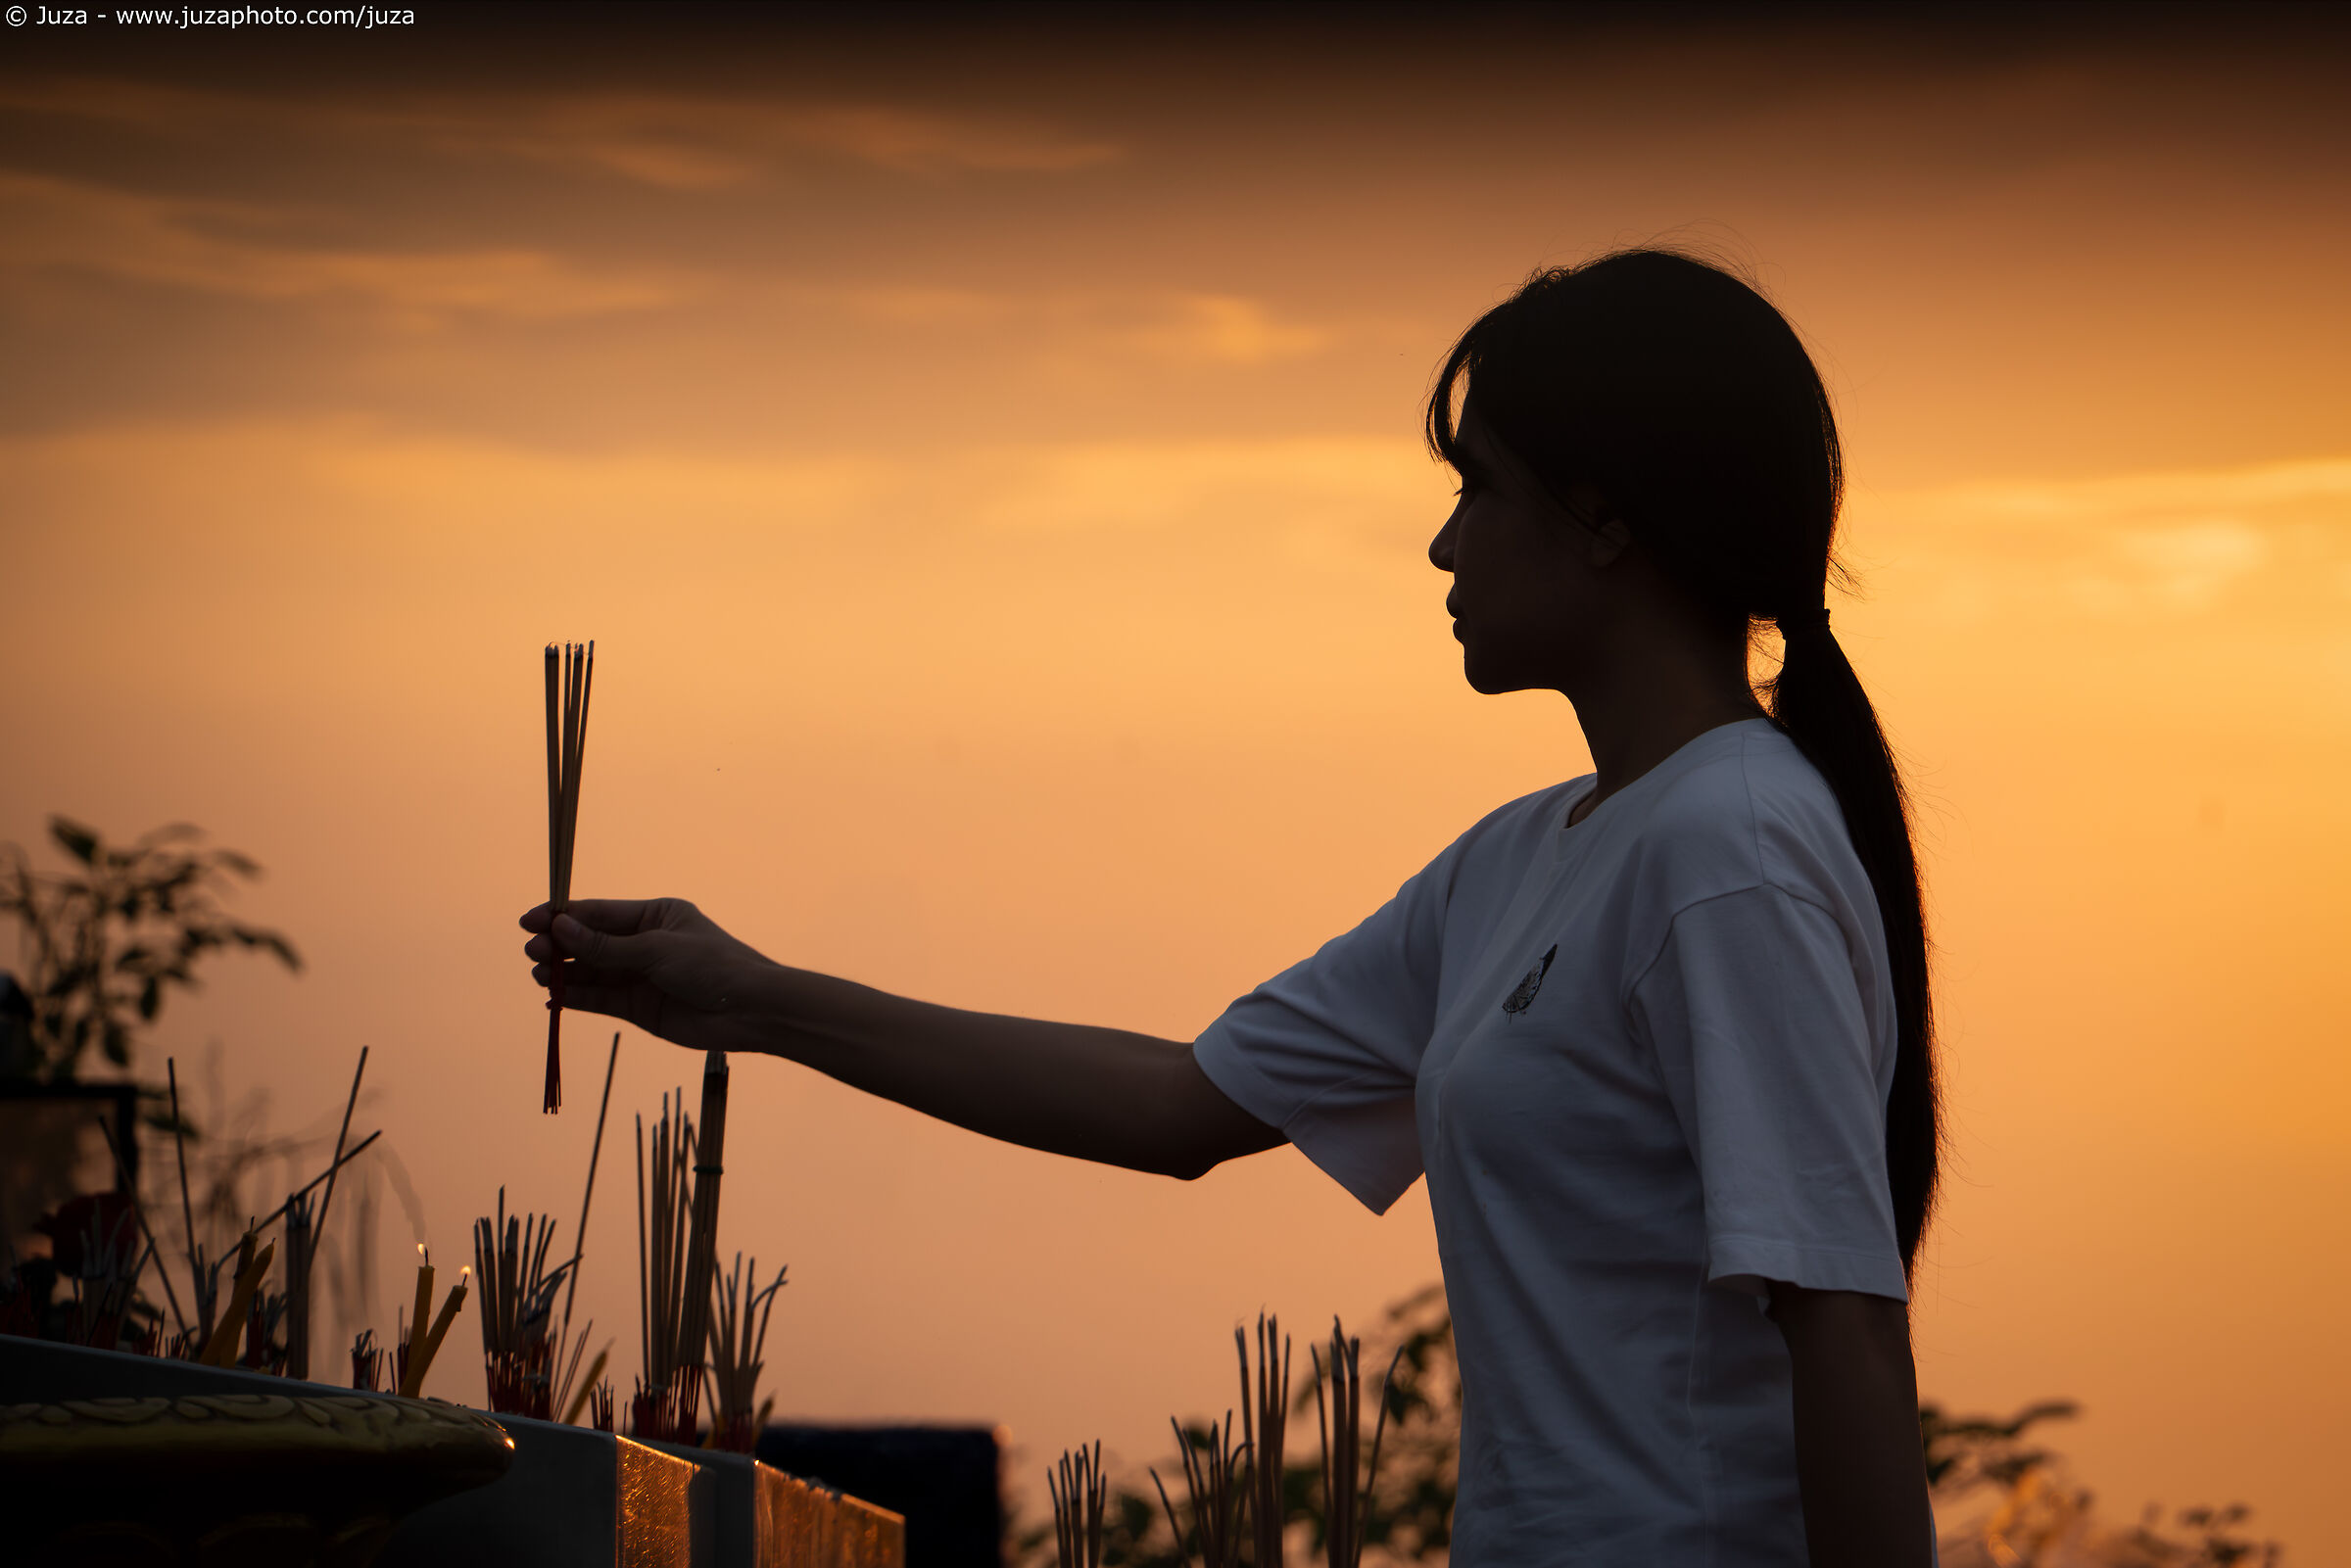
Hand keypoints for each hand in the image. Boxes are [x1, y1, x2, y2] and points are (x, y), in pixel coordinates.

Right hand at [520, 898, 773, 1055]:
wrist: (749, 1010)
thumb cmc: (712, 965)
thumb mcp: (657, 950)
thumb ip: (607, 946)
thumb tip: (561, 927)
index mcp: (655, 915)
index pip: (599, 913)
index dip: (563, 916)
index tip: (529, 921)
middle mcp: (644, 943)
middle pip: (591, 943)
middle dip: (559, 946)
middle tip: (532, 952)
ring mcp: (640, 976)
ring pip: (592, 972)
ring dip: (564, 974)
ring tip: (538, 975)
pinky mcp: (639, 1008)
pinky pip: (601, 1000)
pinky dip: (576, 999)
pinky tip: (552, 1000)